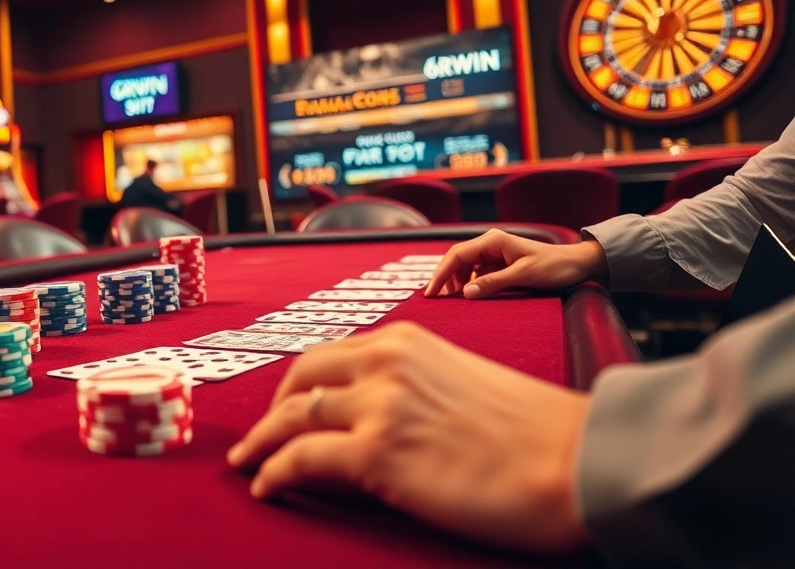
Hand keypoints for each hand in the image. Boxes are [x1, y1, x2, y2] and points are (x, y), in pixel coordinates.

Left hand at [227, 323, 590, 553]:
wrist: (579, 463)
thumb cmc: (540, 435)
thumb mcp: (468, 382)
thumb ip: (422, 386)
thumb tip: (396, 417)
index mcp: (408, 340)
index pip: (332, 356)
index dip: (302, 383)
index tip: (291, 405)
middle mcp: (385, 363)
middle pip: (299, 378)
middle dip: (274, 407)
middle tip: (263, 435)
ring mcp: (377, 406)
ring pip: (290, 419)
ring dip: (261, 444)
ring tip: (248, 464)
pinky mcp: (376, 454)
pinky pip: (300, 460)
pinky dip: (274, 472)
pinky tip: (265, 487)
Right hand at [424, 229, 608, 298]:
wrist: (577, 264)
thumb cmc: (554, 267)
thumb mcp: (523, 275)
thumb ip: (493, 282)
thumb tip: (465, 294)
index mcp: (493, 240)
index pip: (457, 255)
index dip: (441, 274)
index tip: (432, 293)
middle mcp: (490, 243)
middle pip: (456, 258)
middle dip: (443, 277)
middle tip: (433, 298)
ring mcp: (494, 253)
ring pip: (464, 266)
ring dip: (454, 281)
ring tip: (448, 299)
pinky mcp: (500, 263)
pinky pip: (476, 272)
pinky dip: (467, 283)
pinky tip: (466, 295)